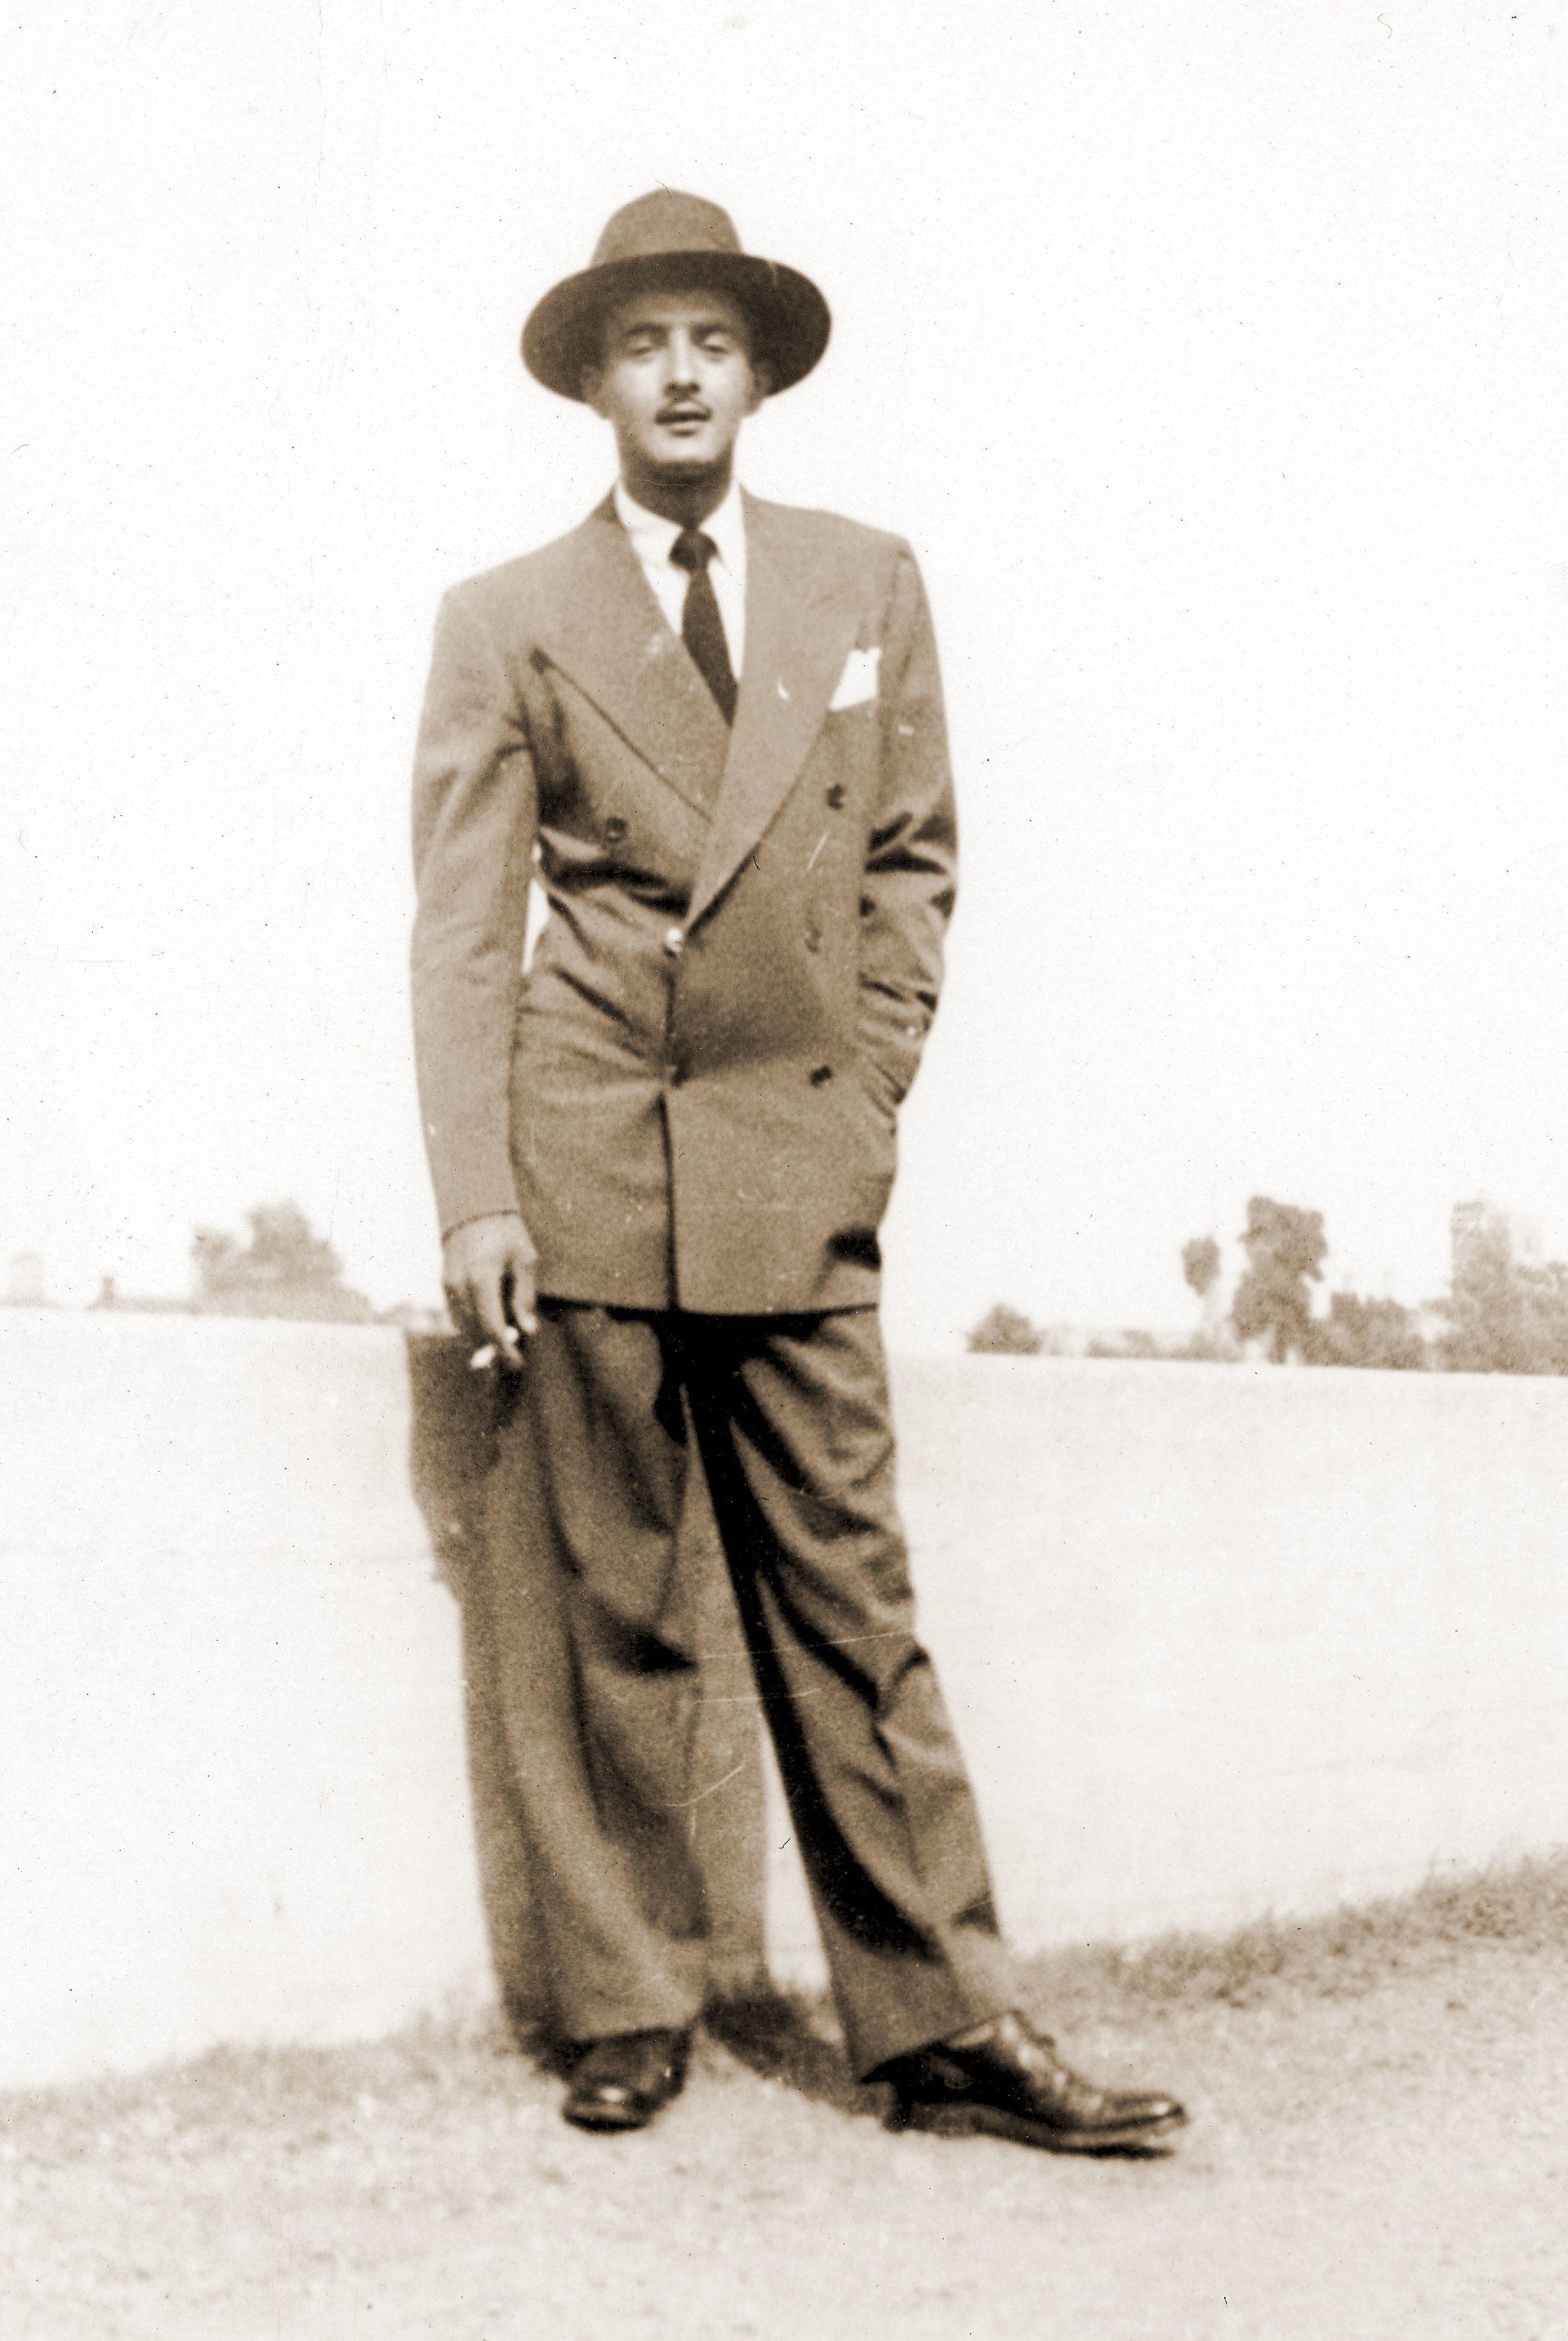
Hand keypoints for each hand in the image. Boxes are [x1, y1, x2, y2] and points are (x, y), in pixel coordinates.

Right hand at [442, 1212, 537, 1370]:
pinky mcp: (444, 1283)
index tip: (518, 1363)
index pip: (491, 1328)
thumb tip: (527, 1330)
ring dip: (480, 1339)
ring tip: (502, 1343)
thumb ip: (524, 1297)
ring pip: (461, 1327)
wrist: (474, 1206)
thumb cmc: (506, 1231)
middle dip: (492, 1349)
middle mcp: (458, 1286)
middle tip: (512, 1357)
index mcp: (481, 1280)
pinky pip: (455, 1314)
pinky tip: (488, 1324)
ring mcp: (447, 1285)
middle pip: (474, 1332)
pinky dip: (470, 1325)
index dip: (505, 1351)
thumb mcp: (525, 1260)